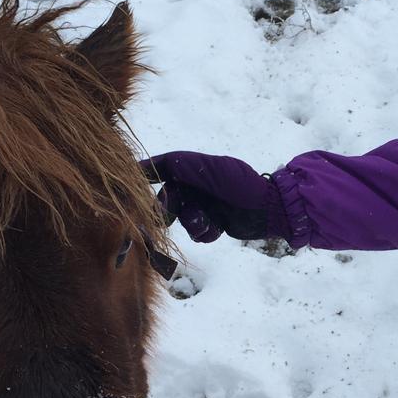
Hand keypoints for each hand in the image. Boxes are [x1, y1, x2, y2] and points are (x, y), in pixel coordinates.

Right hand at [142, 151, 287, 242]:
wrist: (270, 210)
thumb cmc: (241, 185)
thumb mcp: (209, 170)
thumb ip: (178, 167)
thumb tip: (147, 164)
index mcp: (196, 167)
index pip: (163, 167)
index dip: (145, 172)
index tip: (128, 179)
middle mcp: (199, 185)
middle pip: (169, 199)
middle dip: (170, 209)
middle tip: (166, 218)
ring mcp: (206, 205)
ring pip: (183, 220)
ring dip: (193, 223)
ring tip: (208, 222)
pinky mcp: (214, 223)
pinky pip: (198, 233)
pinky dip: (206, 232)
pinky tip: (219, 228)